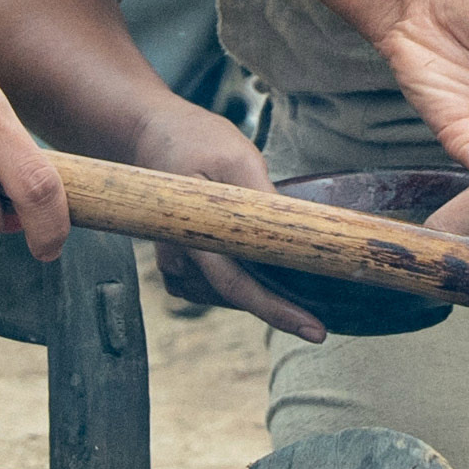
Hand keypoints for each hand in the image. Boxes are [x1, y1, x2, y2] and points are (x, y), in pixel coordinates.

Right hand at [111, 95, 329, 339]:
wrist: (152, 137)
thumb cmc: (195, 142)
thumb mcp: (237, 157)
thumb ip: (262, 196)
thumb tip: (296, 231)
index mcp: (190, 231)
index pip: (236, 285)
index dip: (277, 311)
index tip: (315, 331)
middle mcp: (177, 256)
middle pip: (235, 296)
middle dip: (277, 303)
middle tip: (316, 310)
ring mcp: (173, 265)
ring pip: (226, 295)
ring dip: (257, 289)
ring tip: (285, 269)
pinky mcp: (177, 267)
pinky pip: (214, 289)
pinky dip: (238, 284)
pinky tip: (254, 265)